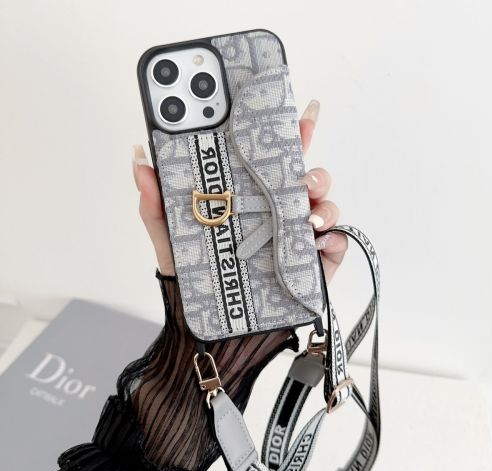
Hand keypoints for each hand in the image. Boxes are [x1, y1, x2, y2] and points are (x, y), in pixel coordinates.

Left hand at [132, 99, 346, 281]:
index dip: (288, 132)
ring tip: (306, 217)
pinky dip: (333, 240)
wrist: (214, 323)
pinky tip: (318, 243)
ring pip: (325, 205)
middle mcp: (278, 211)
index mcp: (250, 198)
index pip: (272, 159)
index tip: (299, 110)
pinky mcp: (315, 263)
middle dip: (312, 170)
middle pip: (306, 177)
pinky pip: (336, 244)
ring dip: (323, 204)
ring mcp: (299, 236)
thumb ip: (155, 201)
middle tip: (301, 177)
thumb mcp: (171, 236)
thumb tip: (140, 156)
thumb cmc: (196, 276)